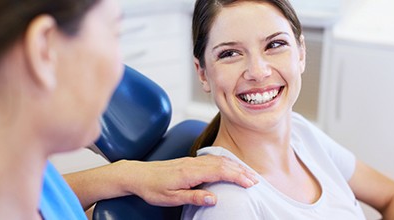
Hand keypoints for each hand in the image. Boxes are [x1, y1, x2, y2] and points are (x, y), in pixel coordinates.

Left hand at [119, 155, 258, 206]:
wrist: (138, 174)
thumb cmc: (153, 188)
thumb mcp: (171, 198)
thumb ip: (193, 197)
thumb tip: (214, 198)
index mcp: (190, 172)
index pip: (220, 171)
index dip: (237, 176)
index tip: (250, 183)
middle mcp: (193, 163)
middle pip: (223, 163)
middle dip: (241, 171)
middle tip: (256, 180)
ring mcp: (192, 160)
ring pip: (219, 159)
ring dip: (235, 165)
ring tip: (248, 173)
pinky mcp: (190, 161)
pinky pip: (212, 159)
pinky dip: (225, 162)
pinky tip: (230, 166)